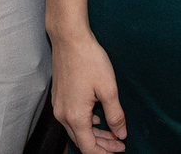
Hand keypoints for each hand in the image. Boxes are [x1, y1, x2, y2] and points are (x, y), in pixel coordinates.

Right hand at [49, 30, 127, 152]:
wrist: (70, 39)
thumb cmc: (90, 60)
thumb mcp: (108, 88)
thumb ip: (115, 115)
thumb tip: (121, 134)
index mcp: (76, 116)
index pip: (89, 148)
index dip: (105, 152)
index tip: (120, 149)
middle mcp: (63, 115)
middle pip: (82, 141)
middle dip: (101, 145)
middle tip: (119, 144)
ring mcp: (59, 106)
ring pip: (77, 130)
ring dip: (94, 134)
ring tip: (112, 133)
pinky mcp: (59, 98)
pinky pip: (72, 119)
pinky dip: (86, 123)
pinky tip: (98, 118)